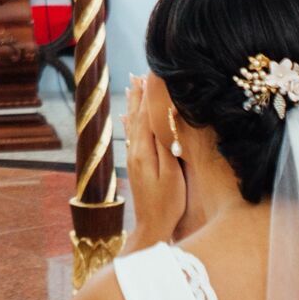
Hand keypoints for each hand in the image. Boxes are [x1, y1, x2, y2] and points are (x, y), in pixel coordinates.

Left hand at [122, 75, 185, 247]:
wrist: (152, 227)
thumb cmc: (168, 204)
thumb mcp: (172, 176)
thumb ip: (167, 149)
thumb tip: (164, 122)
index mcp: (144, 151)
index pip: (146, 115)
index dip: (149, 94)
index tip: (152, 73)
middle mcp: (135, 151)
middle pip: (137, 116)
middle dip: (140, 94)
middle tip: (141, 72)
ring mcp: (134, 158)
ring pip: (133, 124)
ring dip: (134, 104)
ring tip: (132, 85)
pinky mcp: (136, 165)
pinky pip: (132, 135)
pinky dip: (130, 121)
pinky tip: (126, 115)